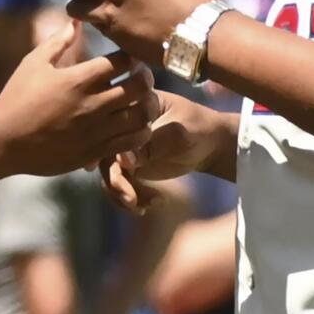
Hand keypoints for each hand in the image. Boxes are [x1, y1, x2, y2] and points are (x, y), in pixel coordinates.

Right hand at [0, 21, 157, 176]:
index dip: (132, 56)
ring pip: (142, 115)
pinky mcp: (96, 152)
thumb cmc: (16, 98)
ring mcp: (96, 130)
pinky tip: (132, 125)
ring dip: (146, 105)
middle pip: (140, 86)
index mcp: (78, 79)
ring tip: (139, 102)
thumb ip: (58, 41)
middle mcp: (92, 104)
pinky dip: (140, 131)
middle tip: (139, 78)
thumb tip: (75, 21)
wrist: (3, 141)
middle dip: (145, 78)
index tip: (128, 58)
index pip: (123, 60)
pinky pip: (133, 142)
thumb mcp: (33, 64)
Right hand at [100, 91, 229, 213]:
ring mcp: (123, 147)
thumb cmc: (196, 129)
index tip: (119, 168)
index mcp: (132, 106)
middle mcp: (121, 126)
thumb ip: (150, 145)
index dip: (107, 147)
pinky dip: (130, 198)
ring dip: (122, 193)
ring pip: (109, 173)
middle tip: (131, 199)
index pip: (110, 124)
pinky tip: (147, 206)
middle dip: (115, 180)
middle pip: (104, 153)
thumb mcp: (177, 134)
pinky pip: (120, 184)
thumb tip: (121, 160)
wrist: (209, 145)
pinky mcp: (129, 166)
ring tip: (142, 207)